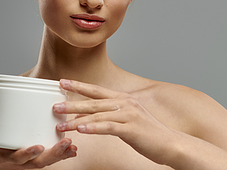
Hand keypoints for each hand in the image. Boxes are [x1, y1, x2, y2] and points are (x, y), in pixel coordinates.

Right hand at [0, 120, 76, 169]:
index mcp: (5, 159)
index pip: (19, 158)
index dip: (29, 153)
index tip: (38, 146)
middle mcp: (19, 164)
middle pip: (40, 162)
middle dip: (54, 154)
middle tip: (67, 143)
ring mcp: (27, 164)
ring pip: (47, 162)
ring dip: (61, 155)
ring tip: (73, 146)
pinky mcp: (33, 161)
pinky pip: (49, 160)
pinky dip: (61, 156)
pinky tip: (73, 150)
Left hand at [53, 79, 178, 165]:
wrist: (171, 143)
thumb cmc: (147, 133)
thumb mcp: (127, 119)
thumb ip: (108, 116)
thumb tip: (84, 118)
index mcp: (122, 99)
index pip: (95, 90)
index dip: (78, 86)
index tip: (62, 82)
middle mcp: (125, 103)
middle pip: (93, 102)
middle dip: (72, 104)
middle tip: (55, 106)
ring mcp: (129, 115)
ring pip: (97, 115)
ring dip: (77, 120)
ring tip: (61, 124)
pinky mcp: (132, 129)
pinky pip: (108, 127)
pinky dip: (93, 128)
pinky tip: (81, 130)